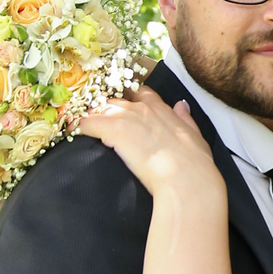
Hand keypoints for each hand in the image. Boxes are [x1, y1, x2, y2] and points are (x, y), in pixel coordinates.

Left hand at [79, 90, 221, 201]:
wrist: (186, 180)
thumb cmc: (195, 165)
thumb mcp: (196, 137)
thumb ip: (186, 119)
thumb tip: (181, 105)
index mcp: (162, 109)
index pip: (141, 93)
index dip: (130, 99)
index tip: (125, 108)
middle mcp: (142, 108)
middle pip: (116, 100)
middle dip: (107, 109)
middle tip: (101, 123)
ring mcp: (126, 118)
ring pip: (99, 109)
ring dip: (93, 117)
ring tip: (85, 129)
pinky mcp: (112, 130)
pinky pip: (88, 123)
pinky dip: (80, 127)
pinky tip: (76, 135)